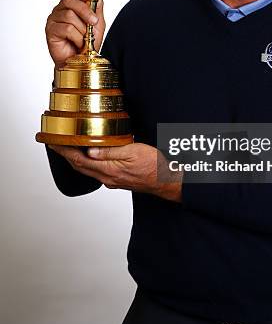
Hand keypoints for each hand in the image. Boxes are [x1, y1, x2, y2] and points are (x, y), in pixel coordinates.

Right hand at [46, 0, 105, 67]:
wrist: (81, 61)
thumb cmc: (87, 42)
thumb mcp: (97, 22)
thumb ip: (97, 6)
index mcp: (70, 5)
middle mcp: (59, 10)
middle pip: (69, 0)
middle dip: (85, 11)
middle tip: (94, 22)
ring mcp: (53, 19)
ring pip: (69, 15)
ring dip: (82, 28)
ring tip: (85, 38)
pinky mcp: (50, 30)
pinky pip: (66, 28)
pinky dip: (76, 37)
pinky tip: (78, 43)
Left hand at [48, 142, 182, 201]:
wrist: (167, 180)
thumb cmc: (154, 166)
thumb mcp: (133, 151)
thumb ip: (110, 151)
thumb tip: (90, 150)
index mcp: (108, 170)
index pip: (78, 160)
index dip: (64, 151)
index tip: (53, 143)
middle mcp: (107, 178)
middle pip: (79, 166)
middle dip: (65, 154)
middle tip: (55, 143)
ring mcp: (112, 180)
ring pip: (87, 169)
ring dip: (75, 159)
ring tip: (68, 147)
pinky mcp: (118, 179)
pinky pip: (97, 171)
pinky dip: (88, 162)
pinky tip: (90, 156)